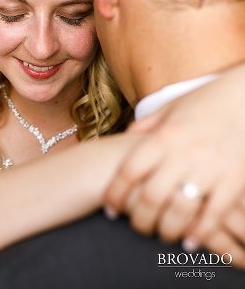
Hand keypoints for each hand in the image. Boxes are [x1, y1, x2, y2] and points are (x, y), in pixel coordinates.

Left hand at [104, 66, 244, 259]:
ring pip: (181, 209)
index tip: (110, 209)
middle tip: (138, 228)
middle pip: (152, 196)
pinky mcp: (235, 179)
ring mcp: (211, 167)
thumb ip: (146, 127)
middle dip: (140, 219)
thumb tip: (123, 140)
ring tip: (163, 235)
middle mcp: (184, 153)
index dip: (116, 193)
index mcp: (163, 136)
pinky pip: (215, 212)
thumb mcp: (170, 108)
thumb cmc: (206, 101)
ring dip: (168, 229)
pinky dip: (202, 231)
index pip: (129, 171)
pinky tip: (192, 241)